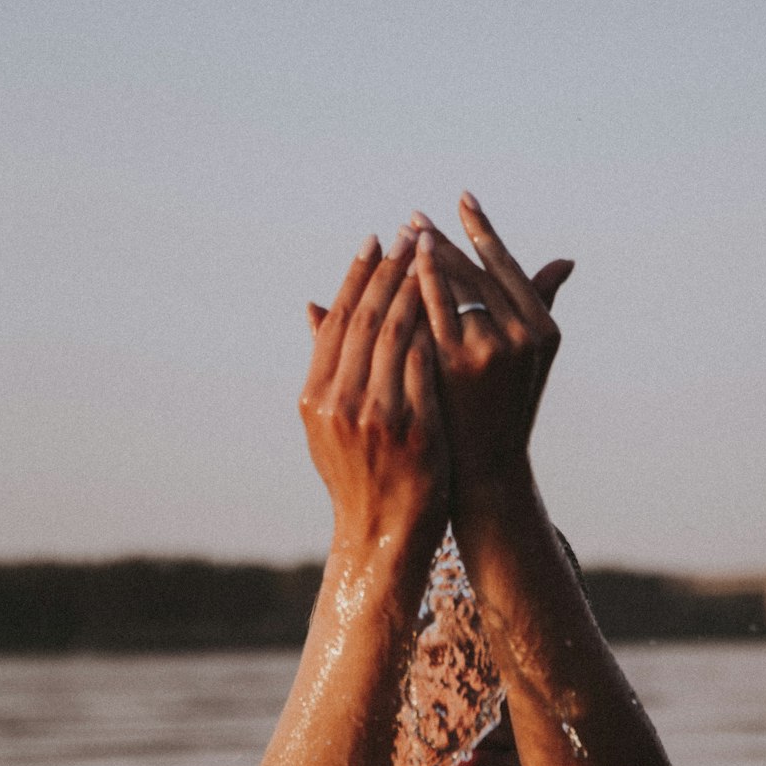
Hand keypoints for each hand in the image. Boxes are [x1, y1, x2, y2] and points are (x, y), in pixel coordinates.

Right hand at [299, 231, 448, 547]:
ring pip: (399, 332)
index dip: (357, 276)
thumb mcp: (327, 423)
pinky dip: (437, 327)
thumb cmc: (359, 475)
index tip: (375, 241)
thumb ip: (325, 365)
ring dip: (417, 286)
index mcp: (316, 395)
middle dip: (390, 269)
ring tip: (433, 254)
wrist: (383, 533)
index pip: (338, 320)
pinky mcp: (413, 425)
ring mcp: (376, 414)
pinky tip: (452, 299)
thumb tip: (313, 306)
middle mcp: (340, 400)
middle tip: (411, 232)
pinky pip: (427, 363)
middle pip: (367, 317)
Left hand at [412, 195, 573, 497]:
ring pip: (451, 288)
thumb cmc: (503, 409)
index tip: (462, 199)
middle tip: (413, 218)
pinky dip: (410, 289)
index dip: (482, 230)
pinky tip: (391, 273)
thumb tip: (566, 261)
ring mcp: (491, 347)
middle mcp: (524, 333)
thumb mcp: (530, 358)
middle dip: (442, 242)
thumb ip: (539, 302)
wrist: (485, 469)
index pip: (506, 264)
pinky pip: (428, 312)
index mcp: (544, 328)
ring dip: (423, 258)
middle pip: (474, 271)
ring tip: (400, 237)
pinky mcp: (457, 362)